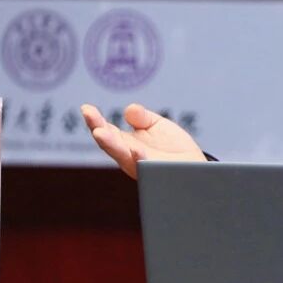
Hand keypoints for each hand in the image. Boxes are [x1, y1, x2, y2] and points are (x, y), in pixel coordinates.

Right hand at [80, 103, 205, 178]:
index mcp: (126, 143)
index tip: (86, 108)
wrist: (195, 166)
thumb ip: (142, 117)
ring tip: (100, 132)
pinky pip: (146, 168)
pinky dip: (140, 159)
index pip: (106, 131)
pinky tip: (136, 150)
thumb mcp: (157, 126)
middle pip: (110, 145)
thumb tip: (129, 110)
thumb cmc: (174, 148)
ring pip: (124, 157)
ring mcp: (142, 167)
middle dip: (100, 133)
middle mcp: (129, 156)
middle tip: (92, 123)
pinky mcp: (156, 174)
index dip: (95, 120)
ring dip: (112, 145)